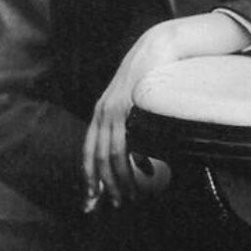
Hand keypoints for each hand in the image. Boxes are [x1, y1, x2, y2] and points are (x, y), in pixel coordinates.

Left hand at [82, 22, 181, 208]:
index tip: (92, 199)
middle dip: (103, 185)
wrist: (160, 46)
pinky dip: (131, 162)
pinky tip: (140, 174)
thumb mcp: (136, 98)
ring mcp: (115, 109)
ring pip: (111, 154)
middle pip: (97, 158)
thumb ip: (131, 118)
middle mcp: (103, 111)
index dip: (89, 177)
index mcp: (102, 112)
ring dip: (119, 179)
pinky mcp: (129, 106)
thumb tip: (139, 144)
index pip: (90, 151)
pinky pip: (127, 141)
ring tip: (130, 196)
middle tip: (114, 204)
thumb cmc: (153, 73)